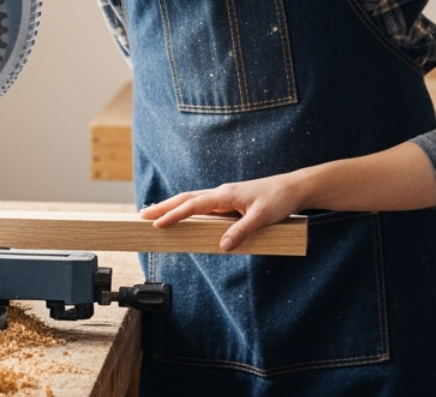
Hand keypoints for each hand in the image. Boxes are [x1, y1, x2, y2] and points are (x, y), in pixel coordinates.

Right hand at [139, 174, 304, 251]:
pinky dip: (187, 209)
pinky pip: (203, 205)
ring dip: (173, 207)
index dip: (174, 215)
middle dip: (163, 207)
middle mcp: (221, 193)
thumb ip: (241, 232)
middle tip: (142, 216)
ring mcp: (224, 197)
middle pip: (186, 199)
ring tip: (155, 215)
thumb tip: (222, 247)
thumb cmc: (279, 200)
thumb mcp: (262, 218)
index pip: (193, 205)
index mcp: (225, 195)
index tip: (156, 224)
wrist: (293, 188)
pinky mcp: (230, 202)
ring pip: (192, 200)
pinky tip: (183, 216)